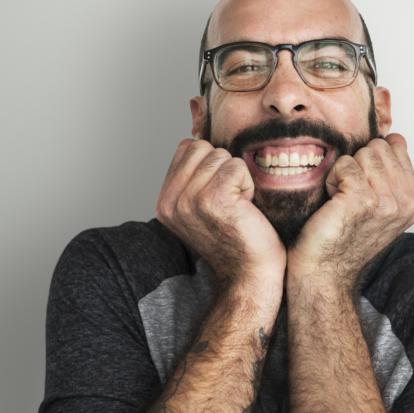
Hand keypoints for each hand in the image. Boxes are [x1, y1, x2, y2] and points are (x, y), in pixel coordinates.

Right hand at [155, 138, 286, 295]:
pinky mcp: (212, 198)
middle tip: (229, 201)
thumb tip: (199, 138)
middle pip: (202, 147)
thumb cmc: (234, 239)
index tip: (217, 196)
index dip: (210, 164)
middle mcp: (171, 200)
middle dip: (223, 168)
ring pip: (221, 155)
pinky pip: (236, 166)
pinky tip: (245, 208)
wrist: (249, 274)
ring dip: (237, 177)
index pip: (185, 148)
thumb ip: (192, 176)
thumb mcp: (200, 206)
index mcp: (164, 201)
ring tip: (237, 206)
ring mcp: (189, 199)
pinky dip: (248, 184)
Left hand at [289, 133, 413, 292]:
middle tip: (349, 196)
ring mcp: (387, 201)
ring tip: (340, 199)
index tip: (363, 190)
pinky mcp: (362, 199)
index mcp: (413, 202)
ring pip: (363, 154)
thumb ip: (391, 173)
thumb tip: (397, 139)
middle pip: (380, 148)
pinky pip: (345, 164)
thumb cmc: (343, 239)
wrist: (323, 272)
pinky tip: (332, 202)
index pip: (397, 149)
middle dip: (358, 165)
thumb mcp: (379, 205)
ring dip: (344, 172)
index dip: (372, 162)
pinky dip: (332, 179)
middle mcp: (405, 202)